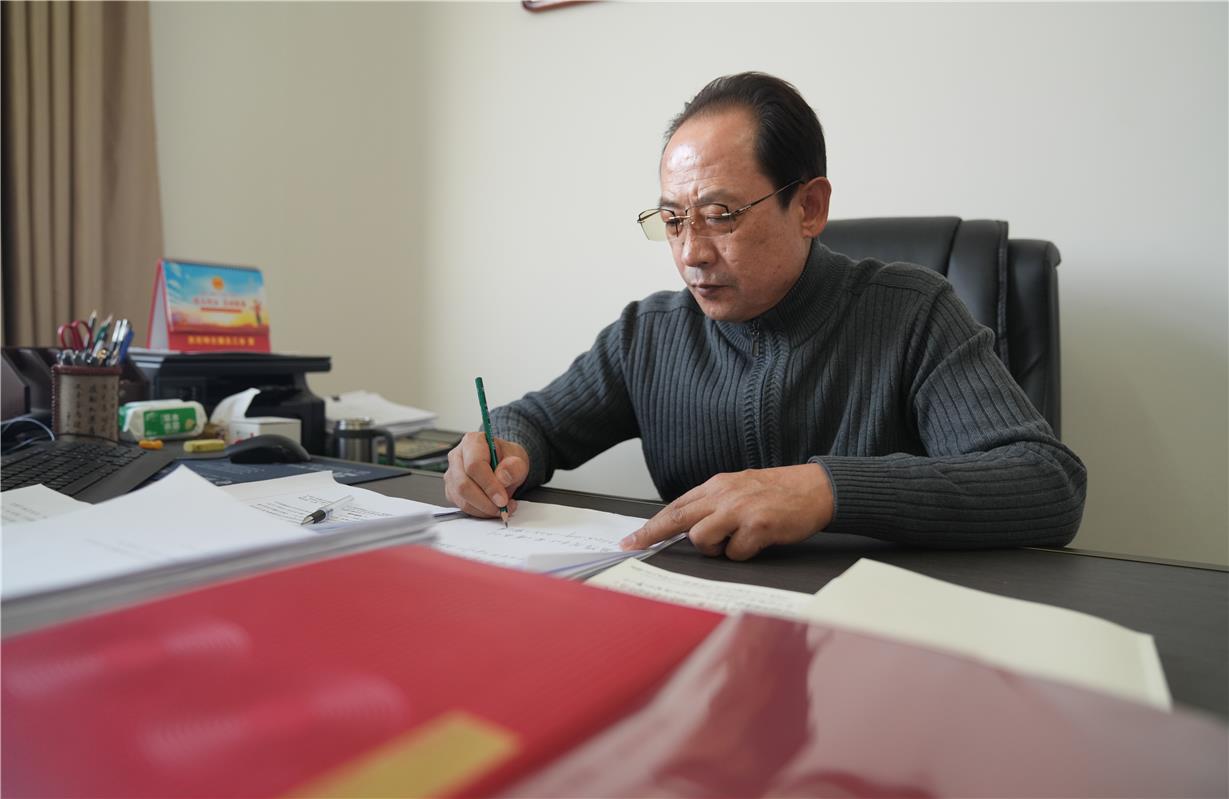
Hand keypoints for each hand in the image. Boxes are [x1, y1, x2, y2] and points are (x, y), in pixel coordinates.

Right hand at [443, 432, 529, 518]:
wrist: (504, 466)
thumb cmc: (507, 459)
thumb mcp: (519, 459)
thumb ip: (514, 467)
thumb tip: (502, 478)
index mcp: (472, 442)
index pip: (474, 465)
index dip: (489, 485)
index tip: (502, 499)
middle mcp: (457, 456)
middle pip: (463, 484)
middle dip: (485, 501)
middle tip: (503, 507)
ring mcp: (452, 474)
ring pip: (461, 498)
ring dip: (483, 509)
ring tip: (502, 508)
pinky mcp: (451, 490)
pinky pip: (462, 506)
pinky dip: (479, 511)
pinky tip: (492, 507)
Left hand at [620, 464, 833, 560]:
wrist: (817, 488)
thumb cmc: (780, 492)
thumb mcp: (741, 489)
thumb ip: (715, 504)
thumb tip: (689, 526)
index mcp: (717, 485)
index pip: (675, 506)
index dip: (651, 525)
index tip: (632, 538)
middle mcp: (724, 495)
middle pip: (677, 519)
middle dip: (652, 535)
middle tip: (633, 546)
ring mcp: (739, 510)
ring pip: (702, 540)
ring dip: (716, 549)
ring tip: (738, 540)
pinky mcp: (757, 527)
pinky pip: (735, 554)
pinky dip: (744, 554)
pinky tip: (759, 541)